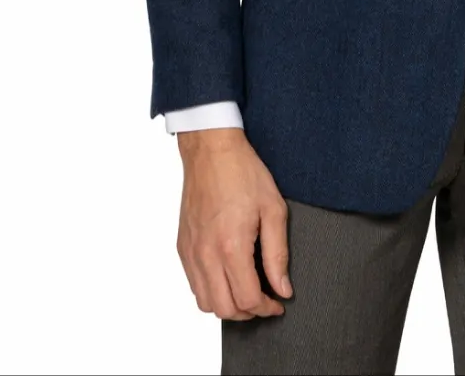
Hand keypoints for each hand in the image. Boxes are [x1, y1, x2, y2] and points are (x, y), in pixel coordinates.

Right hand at [175, 128, 293, 320]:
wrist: (211, 151)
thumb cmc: (243, 173)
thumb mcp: (273, 209)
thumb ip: (278, 254)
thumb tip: (282, 288)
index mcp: (231, 246)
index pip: (247, 299)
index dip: (266, 308)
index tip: (278, 303)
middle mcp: (206, 254)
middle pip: (224, 309)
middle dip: (248, 312)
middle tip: (265, 299)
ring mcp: (190, 252)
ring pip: (205, 303)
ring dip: (227, 305)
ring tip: (246, 290)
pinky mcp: (182, 247)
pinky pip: (193, 284)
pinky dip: (211, 291)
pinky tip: (227, 276)